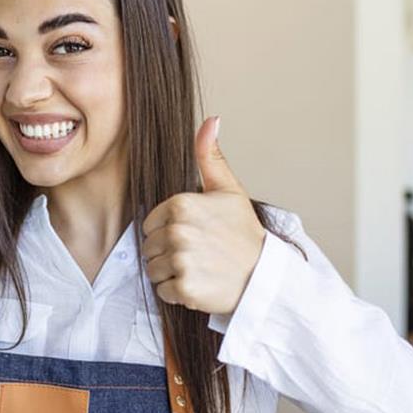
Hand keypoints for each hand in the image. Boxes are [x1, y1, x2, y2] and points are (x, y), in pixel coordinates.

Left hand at [141, 116, 266, 314]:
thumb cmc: (243, 232)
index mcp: (182, 204)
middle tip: (197, 253)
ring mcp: (181, 260)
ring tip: (198, 268)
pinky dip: (177, 293)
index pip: (150, 223)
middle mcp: (178, 231)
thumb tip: (211, 120)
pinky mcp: (185, 287)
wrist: (264, 276)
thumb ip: (210, 155)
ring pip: (153, 270)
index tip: (193, 234)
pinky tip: (199, 283)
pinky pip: (162, 291)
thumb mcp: (228, 189)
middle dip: (167, 253)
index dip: (167, 231)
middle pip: (149, 247)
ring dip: (170, 273)